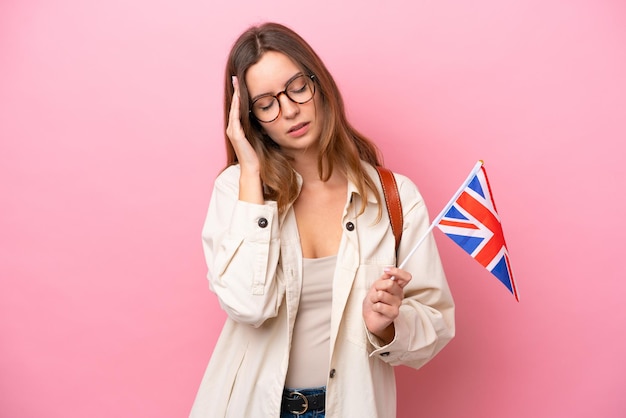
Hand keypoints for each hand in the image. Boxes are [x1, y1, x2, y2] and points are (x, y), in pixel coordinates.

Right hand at [227, 76, 262, 202]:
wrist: (254, 168)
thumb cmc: (260, 154)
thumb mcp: (261, 135)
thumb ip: (262, 125)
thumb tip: (272, 114)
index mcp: (238, 128)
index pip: (239, 108)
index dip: (239, 95)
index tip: (241, 82)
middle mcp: (233, 128)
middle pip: (234, 105)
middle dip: (235, 91)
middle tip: (236, 77)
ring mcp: (233, 131)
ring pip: (234, 109)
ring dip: (235, 95)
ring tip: (236, 83)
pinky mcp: (236, 134)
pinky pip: (236, 117)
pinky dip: (237, 106)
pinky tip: (239, 97)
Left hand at [362, 267, 411, 343]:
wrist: (369, 316)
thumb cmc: (373, 301)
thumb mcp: (376, 286)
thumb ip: (383, 279)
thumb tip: (388, 272)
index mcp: (397, 286)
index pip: (405, 277)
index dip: (397, 271)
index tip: (386, 270)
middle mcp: (399, 294)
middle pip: (391, 283)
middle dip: (378, 287)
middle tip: (376, 293)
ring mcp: (398, 304)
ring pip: (382, 294)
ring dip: (373, 298)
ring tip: (375, 302)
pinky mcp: (394, 313)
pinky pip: (380, 306)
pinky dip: (374, 307)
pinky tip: (376, 309)